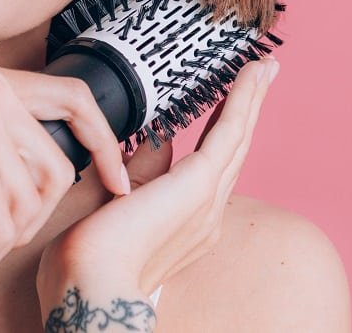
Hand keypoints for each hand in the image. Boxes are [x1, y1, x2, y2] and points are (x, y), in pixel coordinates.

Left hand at [36, 56, 278, 303]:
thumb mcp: (116, 202)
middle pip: (233, 149)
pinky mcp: (200, 186)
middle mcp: (205, 214)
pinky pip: (229, 132)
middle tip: (262, 75)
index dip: (222, 129)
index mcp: (186, 222)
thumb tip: (154, 138)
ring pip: (236, 138)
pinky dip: (244, 99)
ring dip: (251, 98)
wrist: (89, 284)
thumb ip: (140, 171)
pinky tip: (253, 75)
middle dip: (248, 110)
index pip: (209, 164)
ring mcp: (207, 201)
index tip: (229, 103)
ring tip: (263, 68)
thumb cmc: (88, 257)